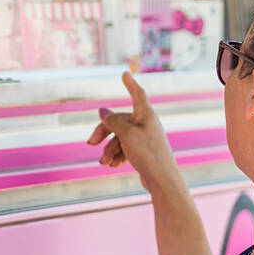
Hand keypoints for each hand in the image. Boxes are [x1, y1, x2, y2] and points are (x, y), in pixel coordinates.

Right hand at [86, 71, 179, 192]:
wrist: (162, 180)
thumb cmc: (148, 154)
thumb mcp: (126, 135)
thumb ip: (113, 121)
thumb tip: (102, 110)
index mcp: (145, 115)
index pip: (137, 94)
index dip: (130, 84)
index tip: (125, 74)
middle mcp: (145, 124)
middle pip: (119, 121)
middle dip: (103, 132)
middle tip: (90, 143)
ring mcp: (144, 138)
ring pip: (119, 137)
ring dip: (109, 149)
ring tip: (104, 162)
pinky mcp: (142, 151)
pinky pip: (125, 148)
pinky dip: (116, 155)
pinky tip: (111, 165)